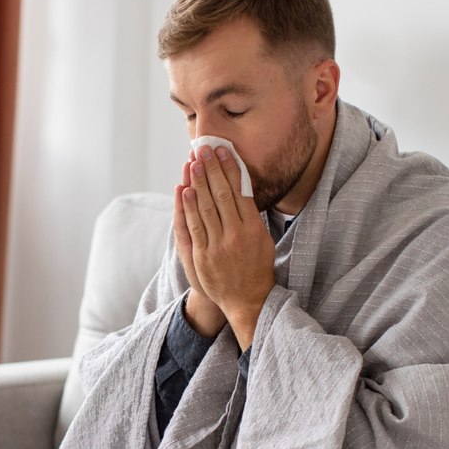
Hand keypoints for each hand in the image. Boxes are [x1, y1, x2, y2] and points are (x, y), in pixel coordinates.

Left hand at [180, 144, 275, 349]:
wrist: (248, 299)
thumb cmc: (257, 266)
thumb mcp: (263, 239)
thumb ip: (252, 216)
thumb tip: (241, 188)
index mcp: (253, 229)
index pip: (240, 192)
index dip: (230, 170)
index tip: (223, 152)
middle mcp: (235, 235)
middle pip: (221, 195)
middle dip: (211, 170)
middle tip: (204, 149)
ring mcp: (217, 246)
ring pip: (205, 208)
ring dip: (198, 183)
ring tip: (193, 163)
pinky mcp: (202, 256)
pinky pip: (193, 227)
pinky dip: (187, 207)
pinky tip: (185, 190)